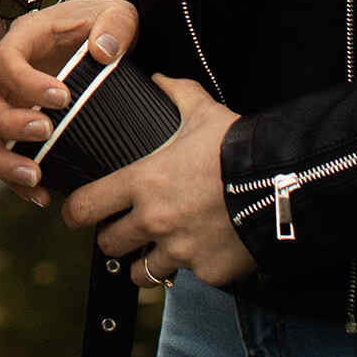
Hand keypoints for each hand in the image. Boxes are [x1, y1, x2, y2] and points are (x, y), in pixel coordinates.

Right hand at [0, 0, 137, 204]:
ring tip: (34, 177)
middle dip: (6, 122)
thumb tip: (103, 52)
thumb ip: (116, 26)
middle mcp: (3, 70)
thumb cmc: (103, 26)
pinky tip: (41, 195)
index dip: (24, 81)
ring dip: (0, 158)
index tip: (63, 98)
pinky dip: (12, 180)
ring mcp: (3, 99)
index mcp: (24, 37)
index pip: (4, 59)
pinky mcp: (11, 126)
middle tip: (45, 132)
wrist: (99, 40)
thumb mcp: (117, 14)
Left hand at [71, 76, 253, 286]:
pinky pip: (191, 277)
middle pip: (110, 245)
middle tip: (126, 229)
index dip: (75, 213)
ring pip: (143, 272)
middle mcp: (154, 221)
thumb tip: (159, 78)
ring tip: (159, 249)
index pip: (86, 207)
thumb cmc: (235, 148)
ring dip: (147, 262)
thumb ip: (175, 93)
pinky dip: (194, 267)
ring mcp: (180, 252)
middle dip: (114, 238)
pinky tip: (205, 250)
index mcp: (143, 183)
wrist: (280, 184)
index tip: (76, 215)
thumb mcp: (202, 112)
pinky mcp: (207, 273)